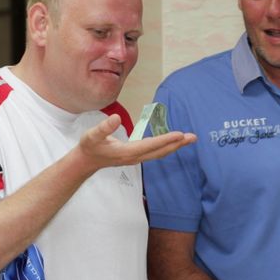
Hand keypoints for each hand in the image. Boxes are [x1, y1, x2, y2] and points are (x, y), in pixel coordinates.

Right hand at [76, 114, 195, 169]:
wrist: (86, 161)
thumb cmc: (89, 146)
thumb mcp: (92, 135)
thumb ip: (104, 127)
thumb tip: (115, 118)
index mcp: (127, 152)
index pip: (150, 145)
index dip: (165, 140)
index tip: (179, 134)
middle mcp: (135, 157)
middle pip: (160, 151)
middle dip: (177, 144)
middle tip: (193, 137)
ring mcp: (136, 158)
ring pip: (159, 153)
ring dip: (174, 146)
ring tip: (188, 139)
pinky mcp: (136, 156)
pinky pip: (155, 152)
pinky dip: (166, 146)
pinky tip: (173, 142)